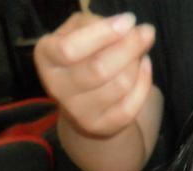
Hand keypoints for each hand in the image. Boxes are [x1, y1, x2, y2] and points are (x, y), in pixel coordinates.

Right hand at [35, 12, 154, 137]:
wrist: (83, 99)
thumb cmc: (82, 55)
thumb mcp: (80, 31)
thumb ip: (99, 25)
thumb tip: (130, 28)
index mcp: (46, 57)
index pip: (70, 48)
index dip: (103, 33)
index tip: (129, 21)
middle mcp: (56, 87)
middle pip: (99, 68)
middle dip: (129, 47)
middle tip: (146, 33)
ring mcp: (77, 112)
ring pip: (119, 85)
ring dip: (136, 64)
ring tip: (140, 52)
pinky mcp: (100, 127)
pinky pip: (130, 106)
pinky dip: (144, 83)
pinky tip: (145, 67)